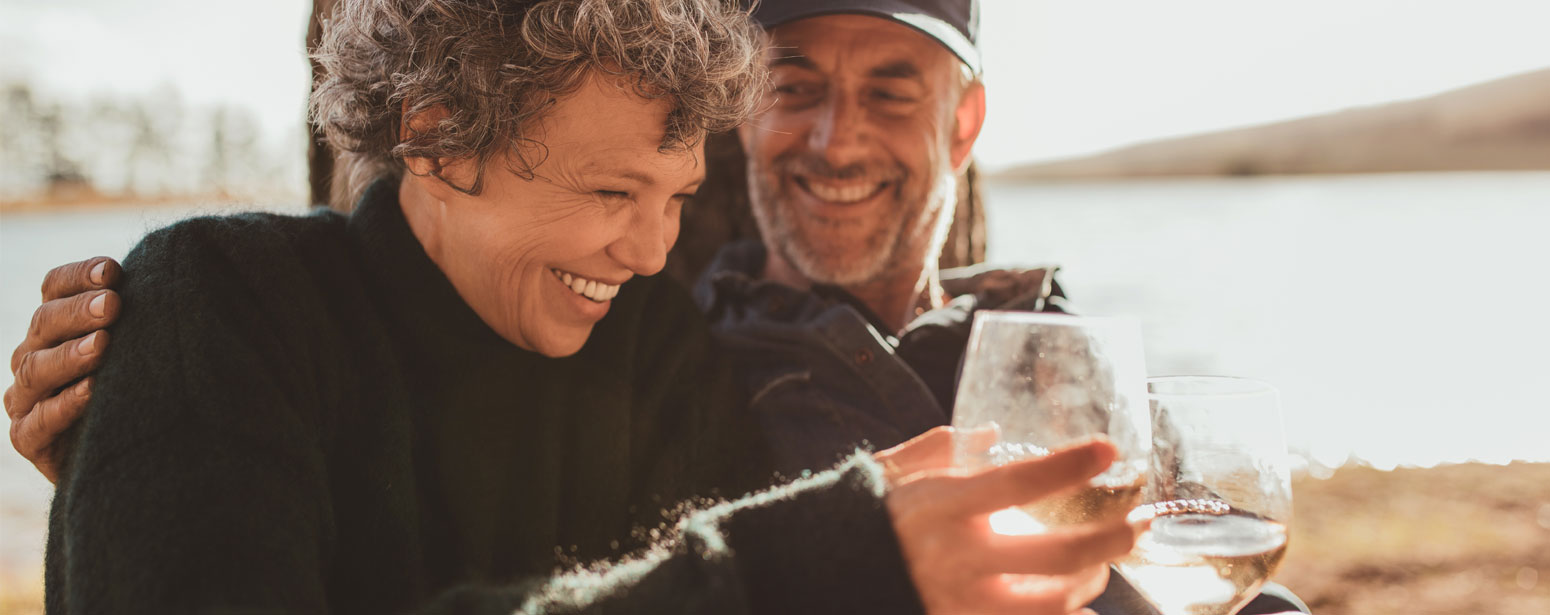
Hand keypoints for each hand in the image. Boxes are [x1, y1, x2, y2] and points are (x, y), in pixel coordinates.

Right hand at [5, 257, 121, 482]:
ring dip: (71, 354)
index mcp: (55, 325)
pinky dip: (64, 404)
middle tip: (113, 304)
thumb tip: (171, 272)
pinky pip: (39, 420)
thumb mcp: (140, 346)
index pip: (53, 287)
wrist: (125, 454)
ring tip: (103, 344)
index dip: (79, 275)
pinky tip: (91, 391)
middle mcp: (32, 355)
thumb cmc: (137, 386)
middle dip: (79, 311)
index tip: (113, 270)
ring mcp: (25, 397)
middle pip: (45, 322)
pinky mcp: (28, 438)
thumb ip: (140, 314)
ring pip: (37, 368)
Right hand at [880, 428, 1142, 614]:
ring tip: (1103, 563)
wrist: (820, 583)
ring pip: (1054, 602)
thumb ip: (936, 451)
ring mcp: (963, 603)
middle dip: (1112, 538)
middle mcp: (957, 559)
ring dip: (1090, 582)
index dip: (1070, 465)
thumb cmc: (858, 523)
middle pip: (1059, 554)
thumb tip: (988, 431)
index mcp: (940, 507)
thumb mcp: (888, 476)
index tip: (1108, 451)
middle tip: (1141, 522)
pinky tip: (1080, 608)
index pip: (1018, 481)